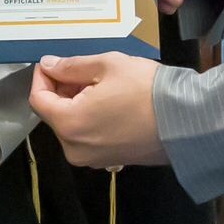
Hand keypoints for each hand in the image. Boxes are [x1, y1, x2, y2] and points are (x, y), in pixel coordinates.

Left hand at [28, 53, 166, 167]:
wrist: (185, 121)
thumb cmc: (144, 89)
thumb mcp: (106, 66)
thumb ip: (71, 66)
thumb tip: (48, 66)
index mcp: (69, 125)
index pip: (38, 99)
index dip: (42, 77)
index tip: (55, 62)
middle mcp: (74, 149)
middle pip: (54, 114)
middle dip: (62, 89)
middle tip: (83, 69)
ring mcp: (92, 160)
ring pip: (71, 125)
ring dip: (77, 102)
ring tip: (101, 83)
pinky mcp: (109, 161)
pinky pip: (88, 137)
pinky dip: (90, 118)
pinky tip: (110, 102)